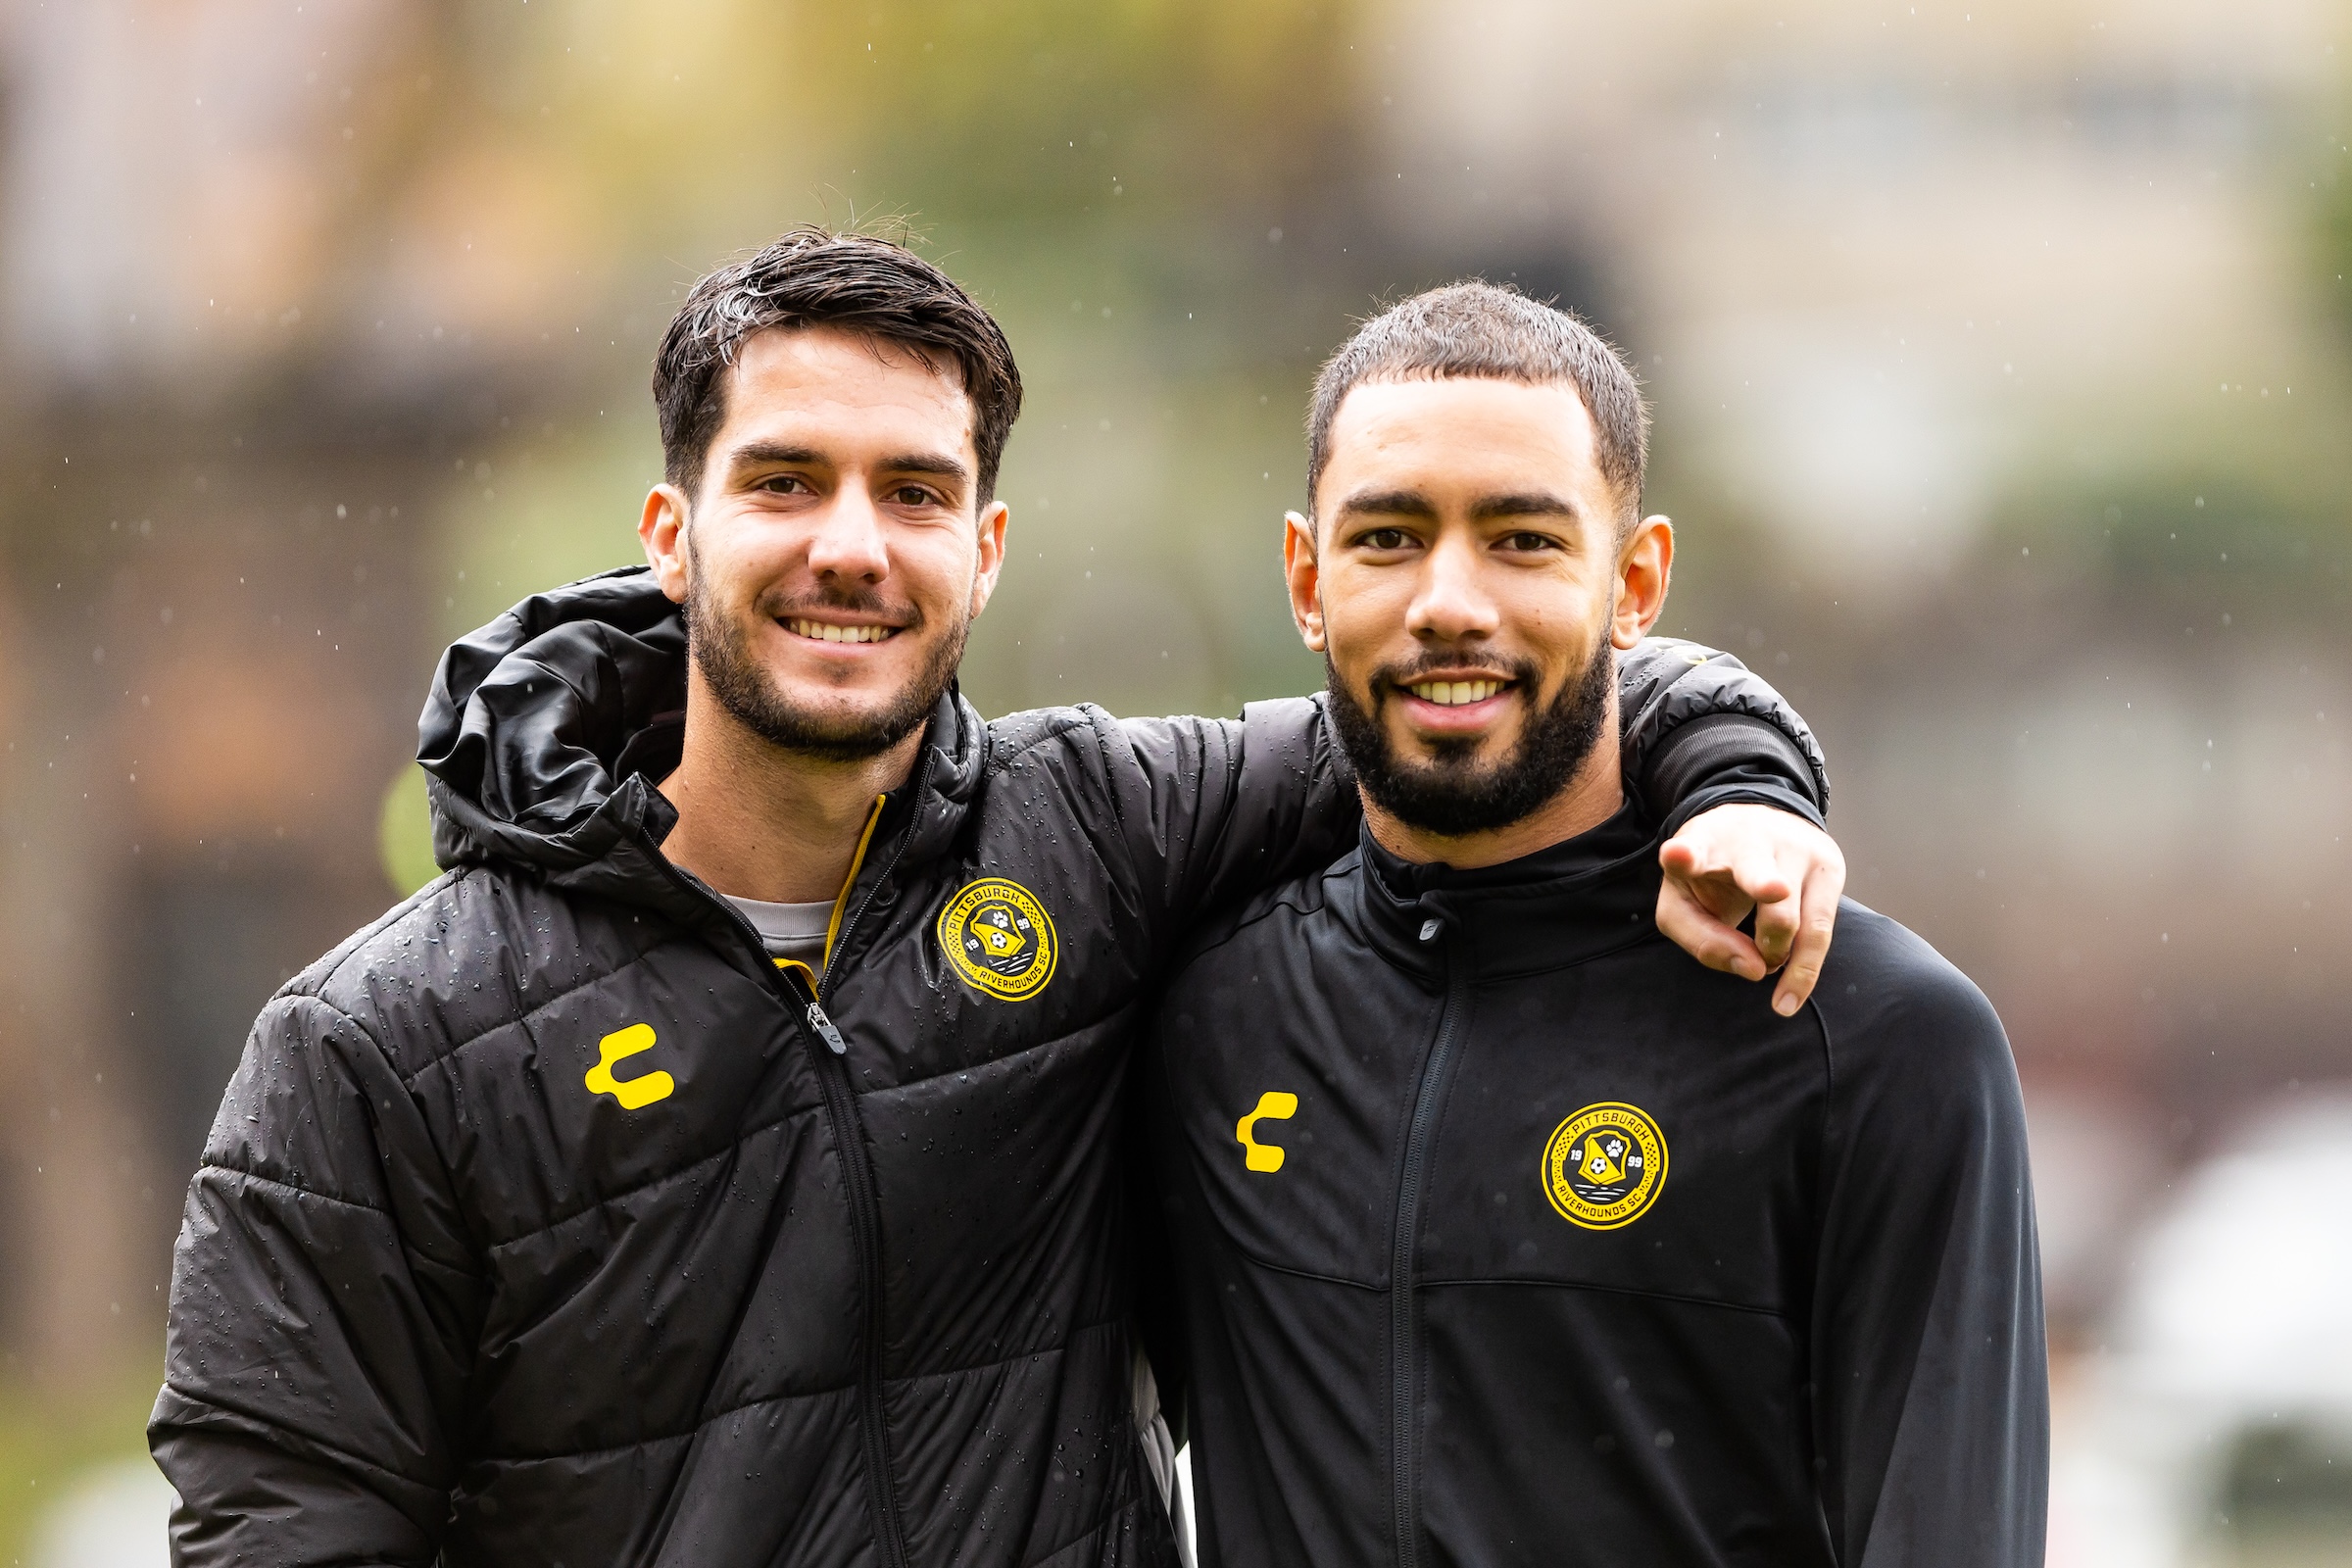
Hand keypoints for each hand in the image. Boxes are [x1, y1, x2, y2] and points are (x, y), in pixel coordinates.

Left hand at [1656, 804, 1845, 1015]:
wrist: (1758, 825)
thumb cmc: (1712, 874)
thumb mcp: (1685, 903)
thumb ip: (1701, 940)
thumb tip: (1756, 970)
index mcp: (1701, 844)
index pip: (1689, 847)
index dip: (1682, 855)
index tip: (1676, 855)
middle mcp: (1749, 840)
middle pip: (1754, 869)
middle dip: (1763, 882)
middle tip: (1773, 892)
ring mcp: (1793, 849)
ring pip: (1790, 916)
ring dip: (1774, 954)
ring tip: (1768, 977)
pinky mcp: (1828, 866)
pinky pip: (1822, 929)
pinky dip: (1804, 968)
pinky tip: (1789, 995)